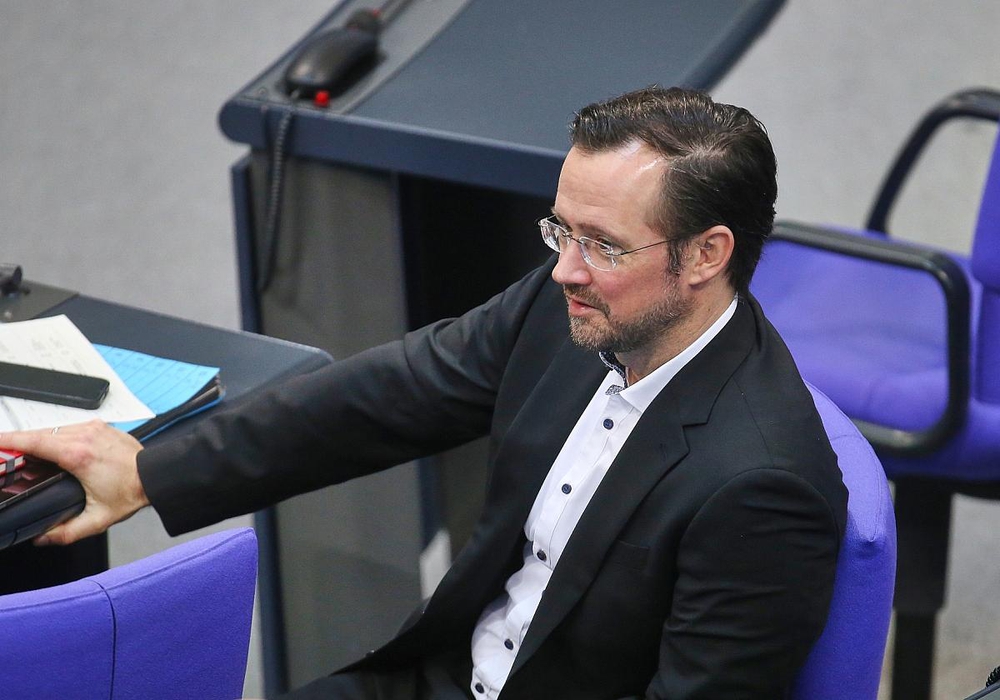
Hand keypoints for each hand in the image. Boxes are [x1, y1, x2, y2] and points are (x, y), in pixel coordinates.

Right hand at [0, 420, 148, 545]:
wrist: (156, 476)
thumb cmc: (131, 492)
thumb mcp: (98, 520)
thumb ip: (66, 532)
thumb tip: (43, 538)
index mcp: (78, 455)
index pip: (34, 442)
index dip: (9, 441)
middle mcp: (84, 436)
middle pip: (39, 434)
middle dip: (18, 443)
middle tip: (5, 455)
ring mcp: (93, 429)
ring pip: (54, 429)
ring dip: (38, 440)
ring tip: (25, 455)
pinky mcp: (100, 427)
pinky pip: (69, 428)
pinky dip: (56, 437)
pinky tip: (51, 451)